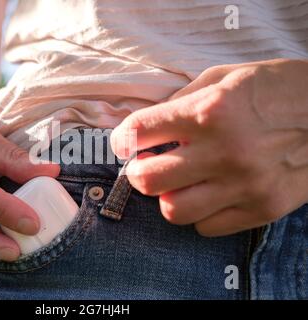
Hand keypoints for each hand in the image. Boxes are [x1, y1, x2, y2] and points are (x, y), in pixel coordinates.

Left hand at [111, 59, 307, 235]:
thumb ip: (181, 101)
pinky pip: (206, 226)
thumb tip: (147, 127)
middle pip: (146, 180)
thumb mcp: (226, 77)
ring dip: (167, 196)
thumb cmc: (276, 88)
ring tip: (179, 181)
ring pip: (173, 211)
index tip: (123, 143)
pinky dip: (199, 212)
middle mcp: (224, 151)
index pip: (139, 132)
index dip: (120, 139)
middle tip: (147, 163)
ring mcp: (244, 185)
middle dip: (137, 172)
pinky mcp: (262, 209)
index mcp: (210, 112)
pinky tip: (209, 193)